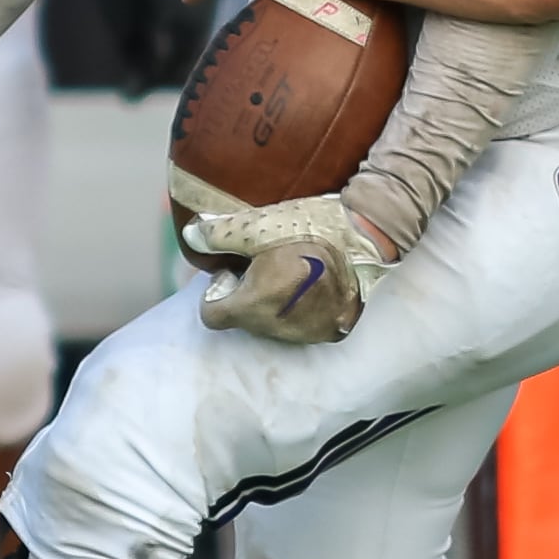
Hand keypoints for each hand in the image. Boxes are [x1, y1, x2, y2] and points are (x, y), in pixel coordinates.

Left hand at [187, 193, 393, 343]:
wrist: (368, 237)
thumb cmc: (309, 229)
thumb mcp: (258, 225)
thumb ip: (217, 234)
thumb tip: (191, 239)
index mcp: (256, 304)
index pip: (212, 317)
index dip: (217, 293)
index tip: (233, 273)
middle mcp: (277, 327)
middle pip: (242, 320)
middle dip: (246, 296)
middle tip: (264, 265)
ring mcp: (305, 333)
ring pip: (269, 326)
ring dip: (272, 305)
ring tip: (290, 272)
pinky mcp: (329, 332)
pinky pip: (298, 328)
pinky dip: (297, 311)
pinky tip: (311, 286)